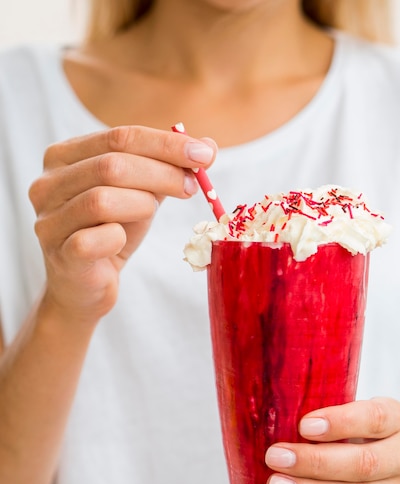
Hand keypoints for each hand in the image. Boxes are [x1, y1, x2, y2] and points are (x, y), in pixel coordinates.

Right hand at [29, 125, 215, 320]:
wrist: (85, 286)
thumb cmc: (110, 233)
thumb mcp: (139, 194)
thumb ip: (167, 169)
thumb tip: (208, 146)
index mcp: (63, 157)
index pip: (120, 137)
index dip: (166, 144)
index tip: (204, 154)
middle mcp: (47, 184)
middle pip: (112, 165)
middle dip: (162, 173)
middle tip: (192, 187)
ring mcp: (49, 220)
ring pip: (102, 199)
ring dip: (142, 205)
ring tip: (152, 212)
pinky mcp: (60, 254)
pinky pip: (96, 239)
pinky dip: (119, 237)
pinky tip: (122, 241)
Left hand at [263, 397, 399, 483]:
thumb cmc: (377, 438)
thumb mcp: (368, 415)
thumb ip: (335, 414)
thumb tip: (277, 415)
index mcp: (397, 421)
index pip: (374, 419)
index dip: (340, 422)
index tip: (305, 425)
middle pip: (361, 464)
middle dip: (315, 462)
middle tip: (276, 457)